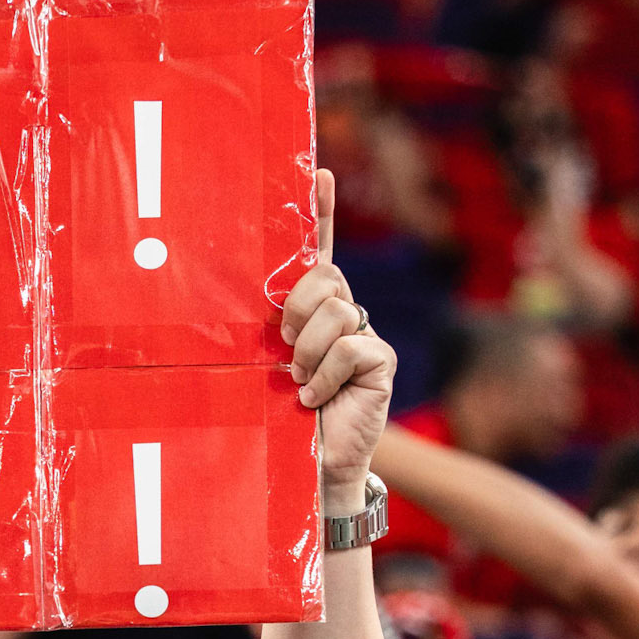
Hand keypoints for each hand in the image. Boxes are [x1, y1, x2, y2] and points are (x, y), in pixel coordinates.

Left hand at [281, 170, 395, 499]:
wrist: (312, 465)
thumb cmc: (280, 417)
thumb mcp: (265, 368)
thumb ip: (268, 335)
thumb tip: (258, 311)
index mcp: (313, 309)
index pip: (319, 252)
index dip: (320, 213)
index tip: (318, 173)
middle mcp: (343, 314)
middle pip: (324, 277)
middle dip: (296, 309)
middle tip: (284, 350)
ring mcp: (365, 335)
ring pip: (336, 312)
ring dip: (308, 351)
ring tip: (300, 383)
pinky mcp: (381, 361)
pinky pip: (351, 347)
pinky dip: (326, 375)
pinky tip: (317, 398)